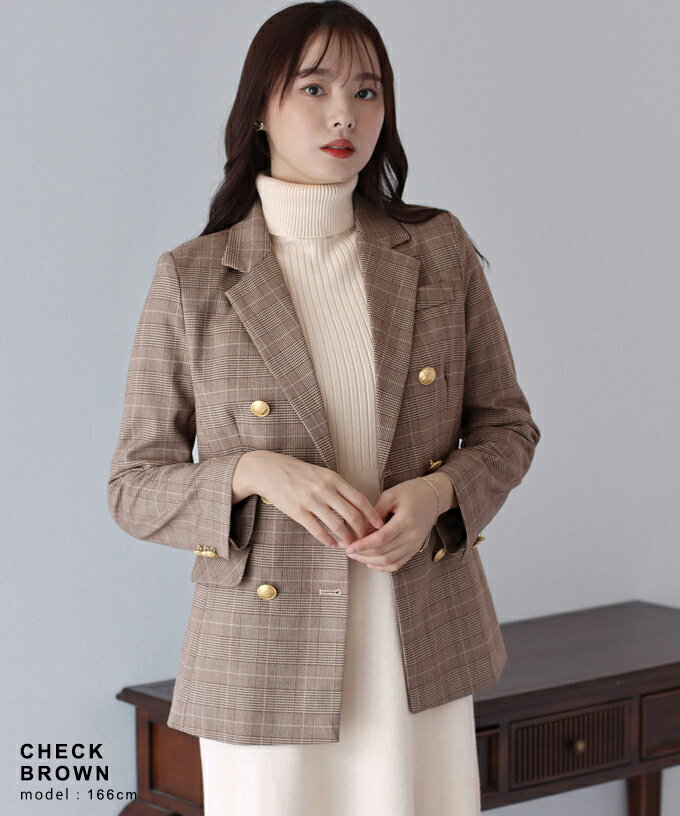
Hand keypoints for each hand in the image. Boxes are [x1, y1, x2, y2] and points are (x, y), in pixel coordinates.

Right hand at [244, 451, 384, 547]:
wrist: (268, 470)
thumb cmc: (298, 472)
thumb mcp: (321, 473)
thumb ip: (338, 487)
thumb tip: (356, 506)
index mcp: (333, 478)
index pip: (360, 499)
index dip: (372, 515)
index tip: (380, 526)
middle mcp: (325, 489)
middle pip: (352, 515)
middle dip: (362, 531)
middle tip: (366, 540)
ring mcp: (311, 500)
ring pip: (337, 525)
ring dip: (346, 538)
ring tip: (350, 545)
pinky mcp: (297, 511)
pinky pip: (317, 530)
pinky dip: (328, 540)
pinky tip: (332, 544)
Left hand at [340, 477, 439, 571]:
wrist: (434, 496)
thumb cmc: (412, 491)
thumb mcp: (391, 495)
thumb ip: (376, 512)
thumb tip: (361, 529)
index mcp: (406, 520)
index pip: (381, 539)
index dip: (363, 545)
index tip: (349, 547)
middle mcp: (412, 536)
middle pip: (384, 552)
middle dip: (363, 554)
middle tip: (347, 550)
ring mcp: (415, 544)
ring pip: (389, 561)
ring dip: (370, 561)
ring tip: (356, 556)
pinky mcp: (415, 549)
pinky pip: (398, 564)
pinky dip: (383, 566)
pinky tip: (370, 562)